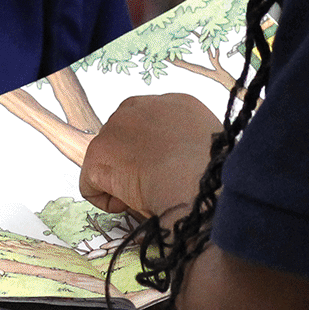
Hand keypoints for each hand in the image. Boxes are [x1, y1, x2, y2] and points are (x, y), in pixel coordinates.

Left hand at [79, 93, 221, 218]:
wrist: (203, 185)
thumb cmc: (217, 176)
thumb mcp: (210, 151)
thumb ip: (189, 147)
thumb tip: (177, 167)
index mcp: (177, 104)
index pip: (152, 125)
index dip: (155, 154)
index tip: (167, 176)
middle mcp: (143, 106)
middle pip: (124, 137)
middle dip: (133, 163)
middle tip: (154, 187)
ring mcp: (117, 125)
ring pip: (109, 159)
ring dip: (121, 181)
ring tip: (147, 197)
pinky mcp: (100, 150)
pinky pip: (91, 183)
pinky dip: (106, 200)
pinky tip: (130, 205)